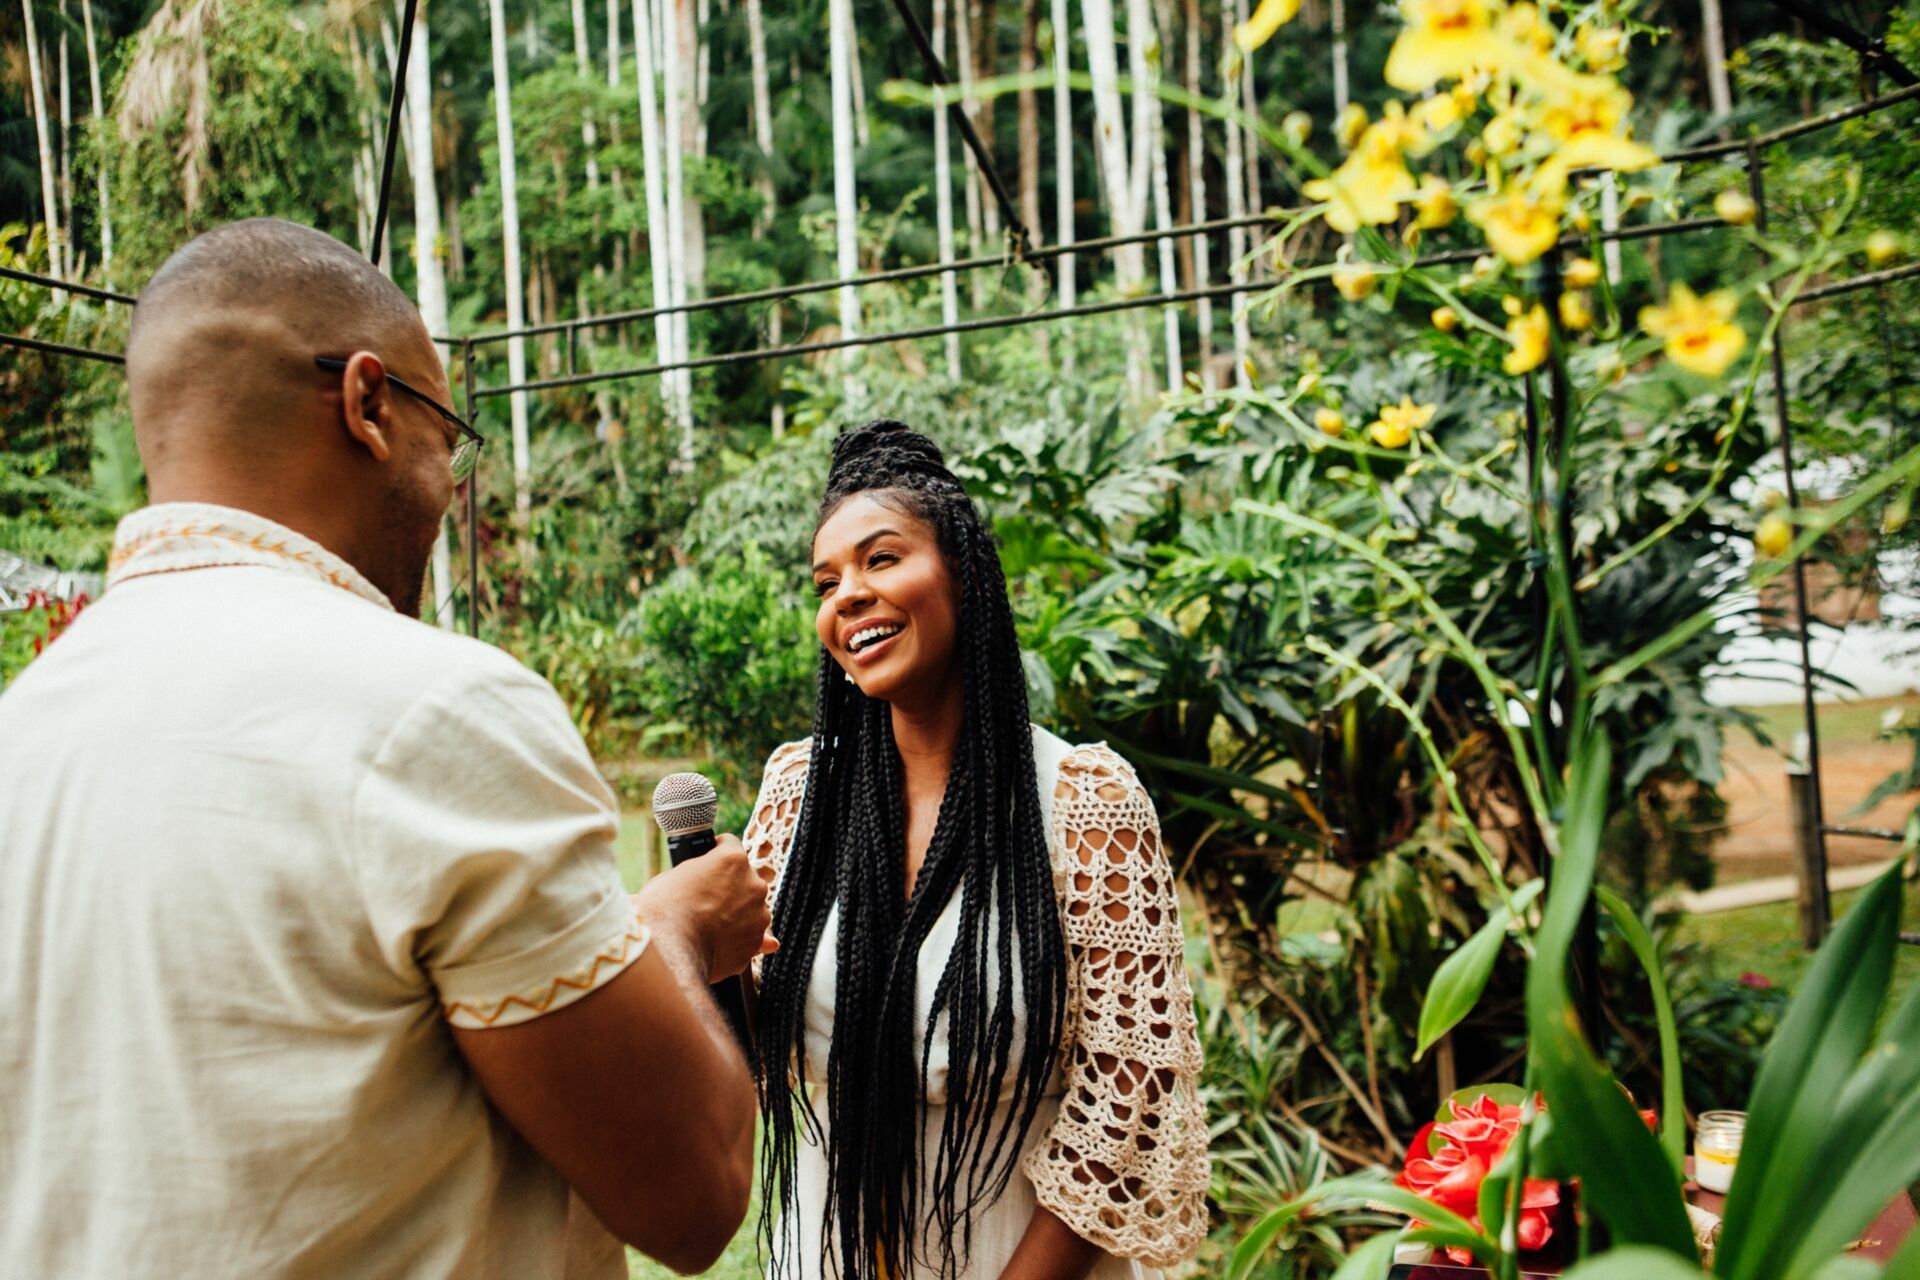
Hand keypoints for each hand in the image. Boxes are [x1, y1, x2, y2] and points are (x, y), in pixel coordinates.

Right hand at [633, 835, 776, 982]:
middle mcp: (754, 884)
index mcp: (733, 859)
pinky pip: (752, 936)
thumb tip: (698, 883)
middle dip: (729, 887)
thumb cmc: (663, 910)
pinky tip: (723, 943)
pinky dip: (740, 938)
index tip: (709, 861)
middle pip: (744, 879)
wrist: (668, 953)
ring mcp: (759, 914)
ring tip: (709, 926)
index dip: (716, 853)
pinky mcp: (756, 942)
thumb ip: (697, 874)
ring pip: (751, 908)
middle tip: (705, 900)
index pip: (730, 845)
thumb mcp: (674, 877)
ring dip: (737, 913)